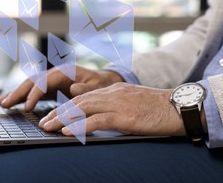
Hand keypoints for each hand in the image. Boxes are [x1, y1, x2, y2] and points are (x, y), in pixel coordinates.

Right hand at [0, 66, 123, 111]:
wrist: (104, 81)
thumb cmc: (101, 84)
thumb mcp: (98, 86)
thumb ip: (87, 88)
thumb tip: (74, 88)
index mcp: (64, 71)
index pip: (44, 82)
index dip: (35, 94)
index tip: (27, 107)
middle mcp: (54, 74)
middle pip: (32, 82)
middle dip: (17, 93)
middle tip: (4, 104)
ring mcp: (51, 80)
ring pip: (29, 86)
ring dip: (15, 94)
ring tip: (0, 104)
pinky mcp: (50, 88)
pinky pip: (32, 92)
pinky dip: (21, 97)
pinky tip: (9, 103)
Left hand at [39, 83, 185, 136]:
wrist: (179, 106)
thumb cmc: (157, 108)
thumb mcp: (132, 102)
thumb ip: (115, 105)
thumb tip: (100, 115)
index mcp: (113, 90)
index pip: (82, 98)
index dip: (65, 107)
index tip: (53, 116)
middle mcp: (111, 94)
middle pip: (77, 102)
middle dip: (58, 113)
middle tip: (43, 123)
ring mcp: (116, 103)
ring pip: (81, 109)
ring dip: (62, 119)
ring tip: (47, 127)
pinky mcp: (123, 116)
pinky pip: (96, 120)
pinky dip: (79, 126)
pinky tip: (67, 132)